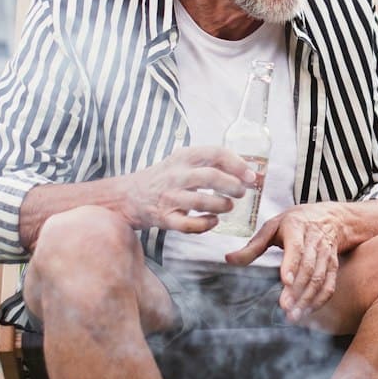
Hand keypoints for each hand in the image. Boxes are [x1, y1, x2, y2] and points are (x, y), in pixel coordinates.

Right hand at [118, 146, 252, 232]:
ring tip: (228, 206)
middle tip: (241, 193)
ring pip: (201, 201)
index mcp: (183, 158)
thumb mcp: (182, 162)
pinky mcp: (164, 218)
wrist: (127, 196)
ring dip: (221, 205)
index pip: (214, 153)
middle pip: (210, 177)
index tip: (250, 175)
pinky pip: (188, 224)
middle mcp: (175, 175)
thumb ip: (209, 164)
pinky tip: (213, 221)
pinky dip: (205, 225)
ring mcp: (169, 197)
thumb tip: (248, 172)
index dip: (237, 164)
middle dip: (232, 185)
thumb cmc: (162, 179)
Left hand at [226, 203, 342, 319]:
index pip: (296, 248)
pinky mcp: (333, 265)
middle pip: (308, 267)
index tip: (285, 281)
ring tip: (294, 314)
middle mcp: (314, 241)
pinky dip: (320, 300)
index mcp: (296, 228)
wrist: (330, 217)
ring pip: (320, 278)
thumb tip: (229, 259)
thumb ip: (252, 246)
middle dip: (297, 289)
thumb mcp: (272, 227)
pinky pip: (329, 285)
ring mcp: (326, 254)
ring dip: (308, 298)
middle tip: (285, 307)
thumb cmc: (295, 222)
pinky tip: (307, 312)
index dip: (292, 265)